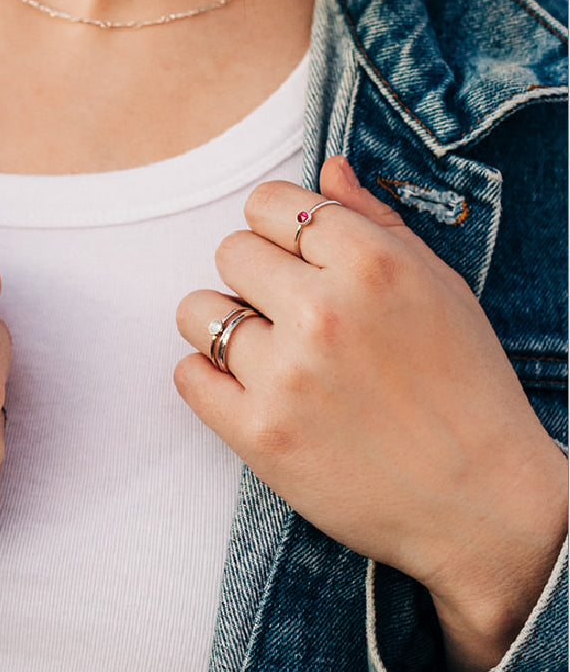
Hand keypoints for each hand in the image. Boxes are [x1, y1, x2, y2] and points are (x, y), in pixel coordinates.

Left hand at [175, 156, 566, 671]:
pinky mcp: (258, 435)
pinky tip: (248, 390)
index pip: (268, 204)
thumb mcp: (439, 287)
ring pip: (197, 311)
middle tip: (288, 313)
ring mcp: (285, 376)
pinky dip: (209, 379)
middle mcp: (323, 312)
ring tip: (265, 351)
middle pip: (229, 251)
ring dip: (223, 325)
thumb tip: (325, 167)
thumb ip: (375, 220)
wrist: (483, 504)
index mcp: (371, 263)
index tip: (293, 257)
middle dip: (254, 276)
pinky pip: (188, 375)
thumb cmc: (466, 388)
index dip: (277, 229)